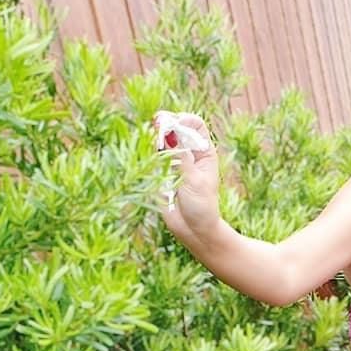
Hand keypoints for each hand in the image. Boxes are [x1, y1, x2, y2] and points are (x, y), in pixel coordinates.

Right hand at [153, 111, 219, 242]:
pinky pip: (152, 154)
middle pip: (176, 127)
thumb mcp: (194, 180)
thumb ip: (180, 156)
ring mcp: (173, 160)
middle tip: (156, 123)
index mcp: (204, 152)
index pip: (195, 124)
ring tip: (152, 138)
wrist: (193, 229)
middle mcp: (189, 152)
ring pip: (161, 139)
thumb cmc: (201, 206)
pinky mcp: (160, 171)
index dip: (184, 120)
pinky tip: (146, 149)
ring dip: (155, 135)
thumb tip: (169, 132)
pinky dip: (147, 149)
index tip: (175, 125)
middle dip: (166, 123)